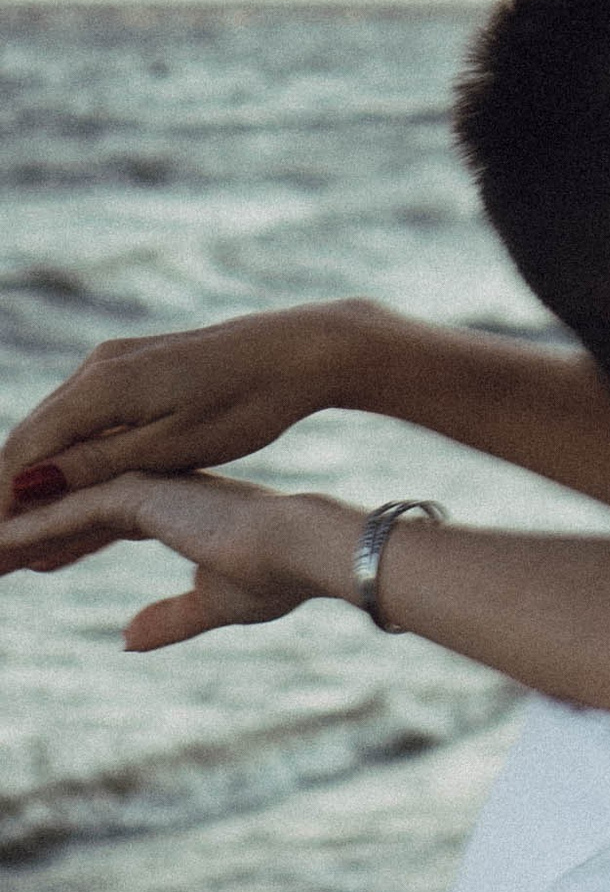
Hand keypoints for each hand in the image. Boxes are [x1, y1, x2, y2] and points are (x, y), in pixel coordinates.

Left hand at [0, 470, 364, 650]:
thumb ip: (170, 619)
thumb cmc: (274, 577)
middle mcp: (152, 491)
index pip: (99, 523)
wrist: (301, 552)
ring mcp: (143, 487)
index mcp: (173, 509)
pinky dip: (28, 532)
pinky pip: (66, 513)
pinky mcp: (137, 494)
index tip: (30, 565)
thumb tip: (126, 640)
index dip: (62, 545)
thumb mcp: (214, 605)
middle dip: (26, 538)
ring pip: (60, 510)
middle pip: (70, 513)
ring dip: (15, 534)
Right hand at [4, 304, 374, 537]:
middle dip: (6, 496)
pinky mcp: (135, 374)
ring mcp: (114, 368)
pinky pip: (87, 424)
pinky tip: (61, 499)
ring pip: (56, 435)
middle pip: (31, 442)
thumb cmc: (246, 403)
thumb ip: (98, 463)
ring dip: (34, 483)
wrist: (298, 353)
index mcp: (101, 388)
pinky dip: (70, 464)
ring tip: (17, 538)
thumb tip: (29, 482)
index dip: (0, 500)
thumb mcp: (172, 445)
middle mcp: (96, 371)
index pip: (26, 451)